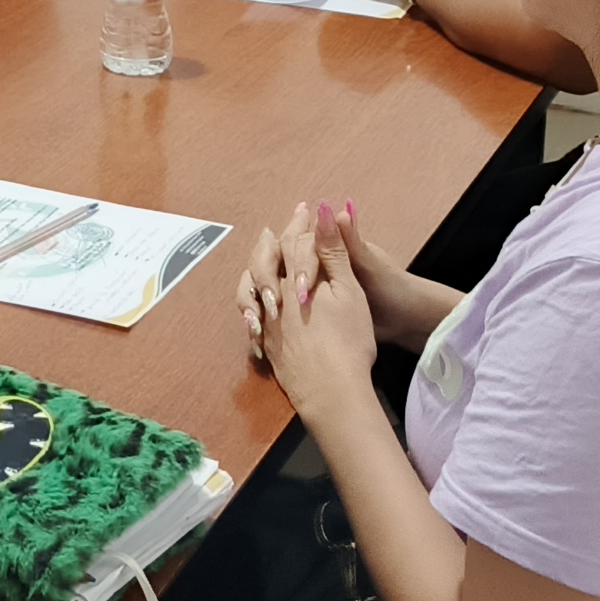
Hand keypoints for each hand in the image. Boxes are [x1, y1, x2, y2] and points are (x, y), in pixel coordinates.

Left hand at [237, 202, 378, 427]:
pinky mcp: (267, 345)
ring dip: (257, 269)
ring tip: (262, 260)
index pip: (293, 241)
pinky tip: (261, 301)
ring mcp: (267, 322)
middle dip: (273, 242)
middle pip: (264, 261)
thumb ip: (332, 249)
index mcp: (295, 279)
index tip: (305, 209)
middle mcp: (274, 297)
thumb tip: (324, 210)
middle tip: (275, 229)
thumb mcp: (348, 290)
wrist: (331, 391)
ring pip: (251, 286)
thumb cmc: (348, 339)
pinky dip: (253, 299)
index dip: (299, 224)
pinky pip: (252, 315)